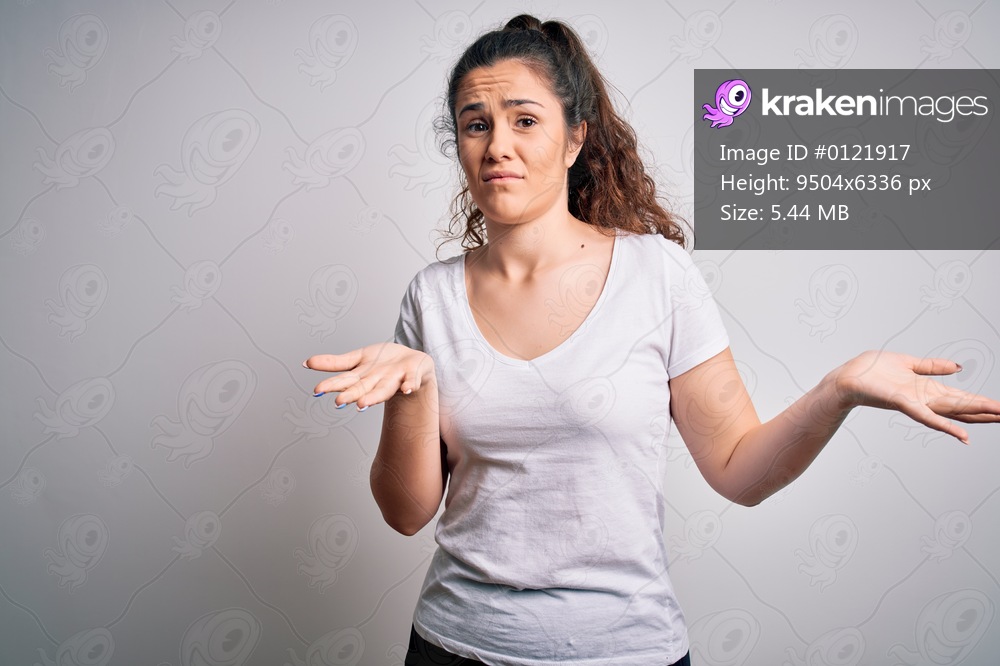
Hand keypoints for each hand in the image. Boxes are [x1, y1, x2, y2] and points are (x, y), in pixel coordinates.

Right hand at [303, 343, 434, 410]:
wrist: (414, 362)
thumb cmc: (383, 363)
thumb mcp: (357, 359)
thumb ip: (334, 363)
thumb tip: (305, 363)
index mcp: (362, 377)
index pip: (344, 381)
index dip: (331, 385)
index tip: (317, 390)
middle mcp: (376, 382)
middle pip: (362, 388)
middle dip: (351, 395)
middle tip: (338, 401)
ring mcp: (394, 380)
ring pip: (384, 389)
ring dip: (374, 397)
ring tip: (363, 403)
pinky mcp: (412, 375)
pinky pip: (412, 381)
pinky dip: (409, 385)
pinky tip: (407, 389)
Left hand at [835, 350, 999, 443]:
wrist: (847, 378)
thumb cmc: (872, 371)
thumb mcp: (909, 362)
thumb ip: (933, 366)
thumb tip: (958, 367)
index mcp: (928, 389)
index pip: (962, 398)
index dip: (983, 403)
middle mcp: (925, 399)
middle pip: (963, 407)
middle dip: (988, 411)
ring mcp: (916, 403)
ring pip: (953, 411)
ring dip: (976, 416)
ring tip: (999, 417)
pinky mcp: (903, 403)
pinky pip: (926, 417)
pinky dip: (945, 426)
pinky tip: (962, 436)